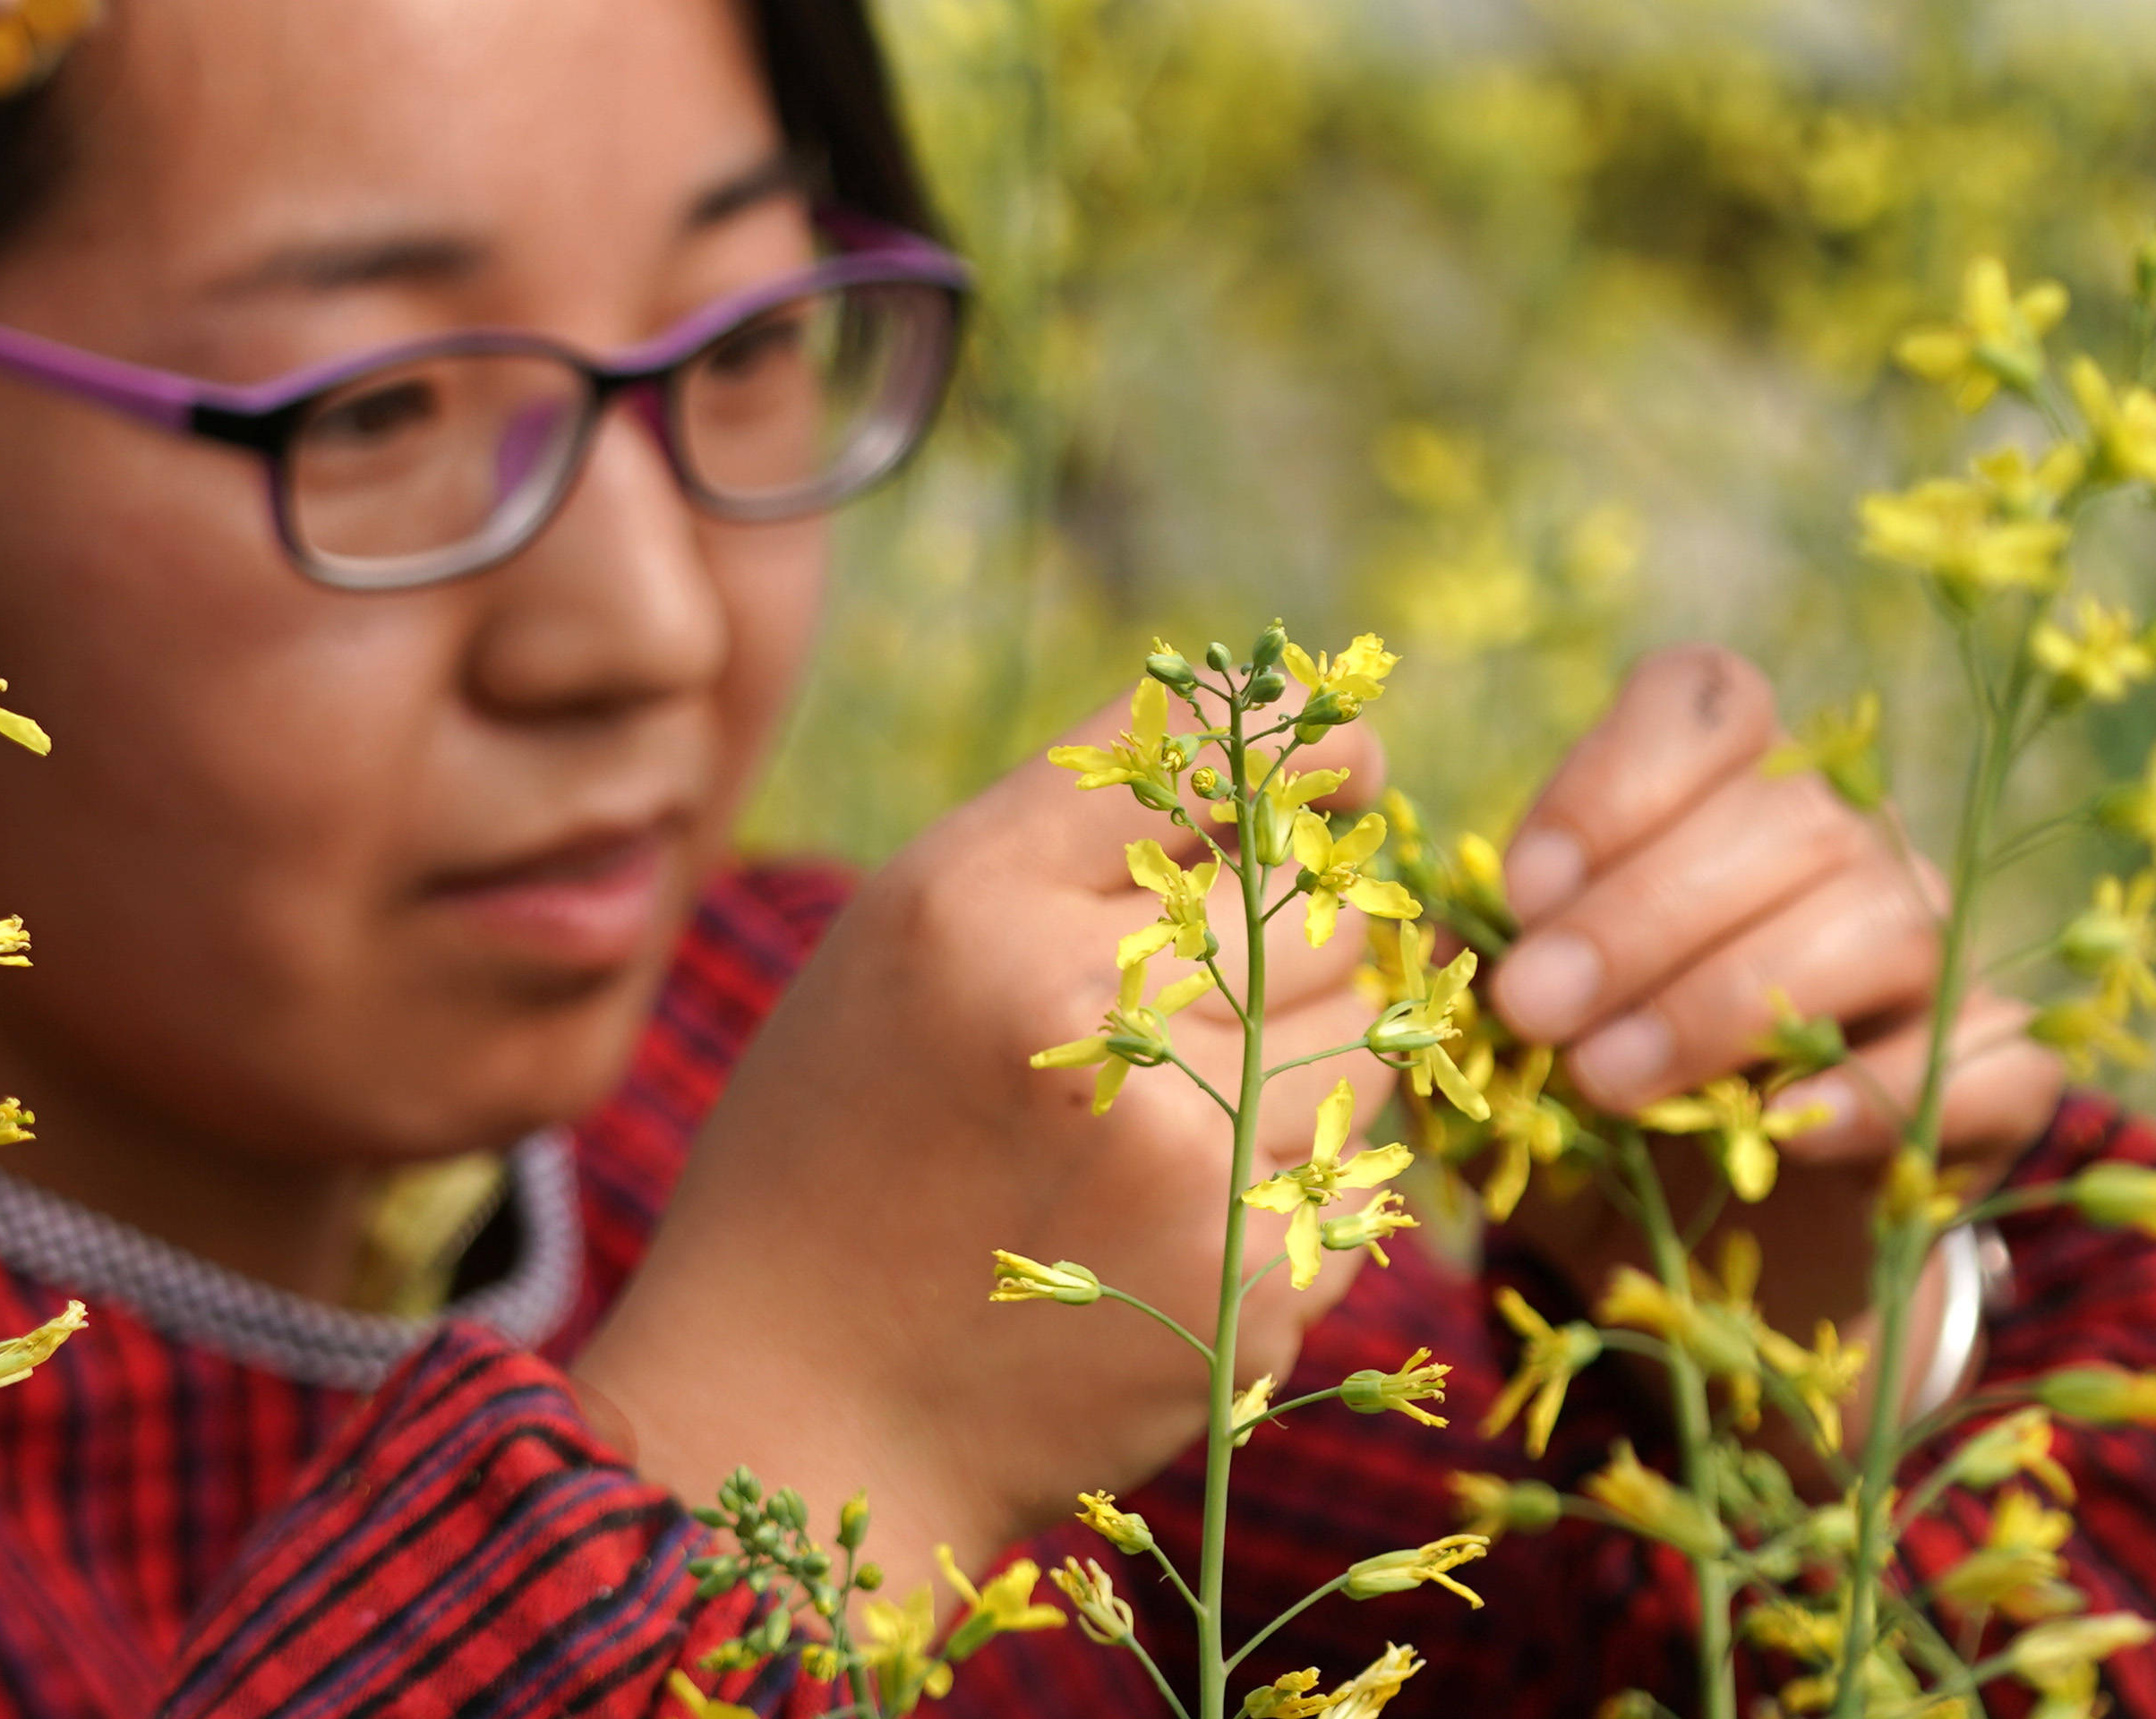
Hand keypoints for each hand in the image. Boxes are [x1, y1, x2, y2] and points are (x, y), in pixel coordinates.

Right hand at [575, 693, 1396, 1567]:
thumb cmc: (832, 1158)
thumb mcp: (894, 951)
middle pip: (1315, 901)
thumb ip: (1058, 854)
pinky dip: (1305, 1181)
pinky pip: (1356, 1179)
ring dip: (1321, 1048)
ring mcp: (1177, 1157)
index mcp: (973, 900)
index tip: (1352, 762)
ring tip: (1214, 1094)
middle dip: (1314, 921)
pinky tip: (1193, 1211)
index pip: (1204, 756)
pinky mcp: (1243, 1287)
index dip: (1305, 745)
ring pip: (1365, 1037)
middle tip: (1256, 965)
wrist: (790, 1410)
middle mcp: (1082, 1009)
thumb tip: (1293, 776)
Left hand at [1482, 647, 2061, 1343]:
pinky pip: (1980, 1054)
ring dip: (1726, 999)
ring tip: (1607, 1081)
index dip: (1618, 778)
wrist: (1696, 1247)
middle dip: (1642, 913)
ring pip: (1878, 919)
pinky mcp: (1995, 1076)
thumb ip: (1493, 955)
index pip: (1710, 701)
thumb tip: (1463, 940)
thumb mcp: (1517, 1017)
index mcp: (1727, 793)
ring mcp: (1936, 954)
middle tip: (1533, 1008)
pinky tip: (1774, 1129)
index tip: (1521, 890)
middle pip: (1788, 817)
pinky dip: (1869, 1089)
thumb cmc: (1590, 1088)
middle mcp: (1847, 848)